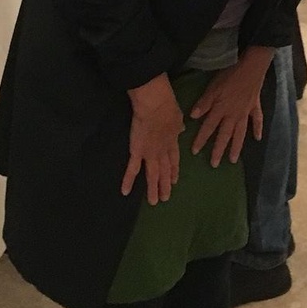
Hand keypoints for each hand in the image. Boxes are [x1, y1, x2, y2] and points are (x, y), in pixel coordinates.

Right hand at [122, 74, 182, 203]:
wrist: (156, 105)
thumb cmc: (167, 106)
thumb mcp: (178, 116)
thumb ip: (178, 125)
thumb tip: (181, 128)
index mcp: (172, 141)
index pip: (174, 159)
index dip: (174, 170)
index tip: (175, 180)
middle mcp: (163, 151)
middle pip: (165, 171)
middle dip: (165, 184)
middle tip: (166, 198)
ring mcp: (150, 153)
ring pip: (152, 175)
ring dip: (153, 189)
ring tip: (154, 202)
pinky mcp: (137, 152)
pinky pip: (132, 169)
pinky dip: (128, 181)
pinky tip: (125, 191)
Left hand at [189, 47, 271, 166]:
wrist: (251, 68)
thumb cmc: (230, 76)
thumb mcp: (213, 88)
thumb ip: (204, 103)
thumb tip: (192, 117)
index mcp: (221, 110)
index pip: (208, 128)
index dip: (201, 139)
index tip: (195, 152)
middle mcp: (233, 116)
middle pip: (224, 135)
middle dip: (218, 150)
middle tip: (215, 164)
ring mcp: (245, 113)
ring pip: (240, 133)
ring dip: (236, 147)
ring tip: (233, 160)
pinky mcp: (255, 107)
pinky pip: (256, 121)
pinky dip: (257, 130)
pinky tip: (257, 139)